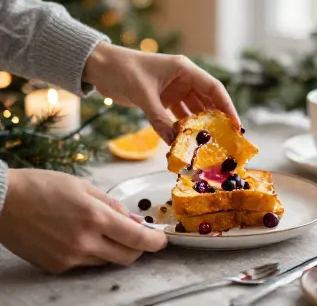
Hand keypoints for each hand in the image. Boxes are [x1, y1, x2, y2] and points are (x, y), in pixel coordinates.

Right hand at [0, 169, 165, 272]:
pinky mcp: (56, 268)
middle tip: (141, 236)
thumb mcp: (83, 187)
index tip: (162, 241)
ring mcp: (69, 258)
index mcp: (93, 217)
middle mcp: (83, 242)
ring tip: (107, 230)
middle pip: (125, 256)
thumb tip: (134, 220)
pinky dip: (92, 252)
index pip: (135, 237)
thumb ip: (112, 205)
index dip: (153, 242)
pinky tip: (81, 236)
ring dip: (114, 249)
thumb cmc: (43, 186)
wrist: (5, 203)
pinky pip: (84, 264)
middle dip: (138, 248)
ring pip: (105, 261)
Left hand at [84, 43, 238, 143]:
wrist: (101, 67)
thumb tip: (173, 144)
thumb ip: (158, 118)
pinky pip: (178, 116)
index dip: (227, 106)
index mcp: (184, 69)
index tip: (236, 125)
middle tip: (224, 142)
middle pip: (206, 100)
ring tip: (207, 146)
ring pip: (193, 110)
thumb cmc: (123, 71)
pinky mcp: (162, 99)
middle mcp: (183, 78)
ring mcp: (173, 90)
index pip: (213, 88)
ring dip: (198, 127)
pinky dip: (181, 128)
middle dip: (216, 120)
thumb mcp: (143, 94)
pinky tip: (184, 142)